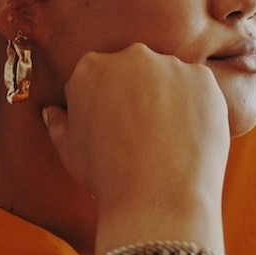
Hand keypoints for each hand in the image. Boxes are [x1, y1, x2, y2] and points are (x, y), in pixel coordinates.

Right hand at [41, 42, 230, 240]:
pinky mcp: (203, 78)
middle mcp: (131, 56)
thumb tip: (52, 111)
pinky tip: (188, 135)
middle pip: (135, 70)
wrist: (157, 198)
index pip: (98, 75)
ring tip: (169, 139)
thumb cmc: (107, 177)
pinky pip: (198, 88)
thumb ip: (60, 123)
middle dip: (138, 94)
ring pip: (169, 77)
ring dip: (169, 99)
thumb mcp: (69, 151)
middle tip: (144, 133)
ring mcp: (170, 65)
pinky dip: (196, 106)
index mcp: (90, 67)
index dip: (106, 103)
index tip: (114, 128)